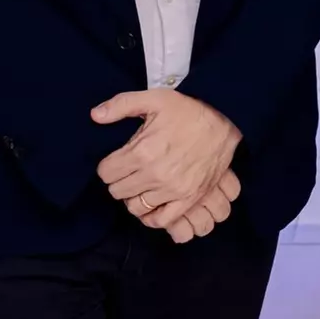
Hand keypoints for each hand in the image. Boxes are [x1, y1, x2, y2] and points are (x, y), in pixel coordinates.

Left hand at [93, 89, 241, 229]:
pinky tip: (152, 202)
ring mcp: (172, 190)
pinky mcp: (188, 199)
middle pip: (117, 191)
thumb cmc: (188, 110)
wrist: (224, 121)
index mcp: (142, 151)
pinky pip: (160, 219)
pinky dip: (152, 215)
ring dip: (133, 197)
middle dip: (118, 180)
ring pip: (135, 207)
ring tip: (140, 184)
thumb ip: (121, 104)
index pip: (105, 173)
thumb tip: (95, 115)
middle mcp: (154, 175)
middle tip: (128, 170)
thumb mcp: (154, 98)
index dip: (108, 165)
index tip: (116, 160)